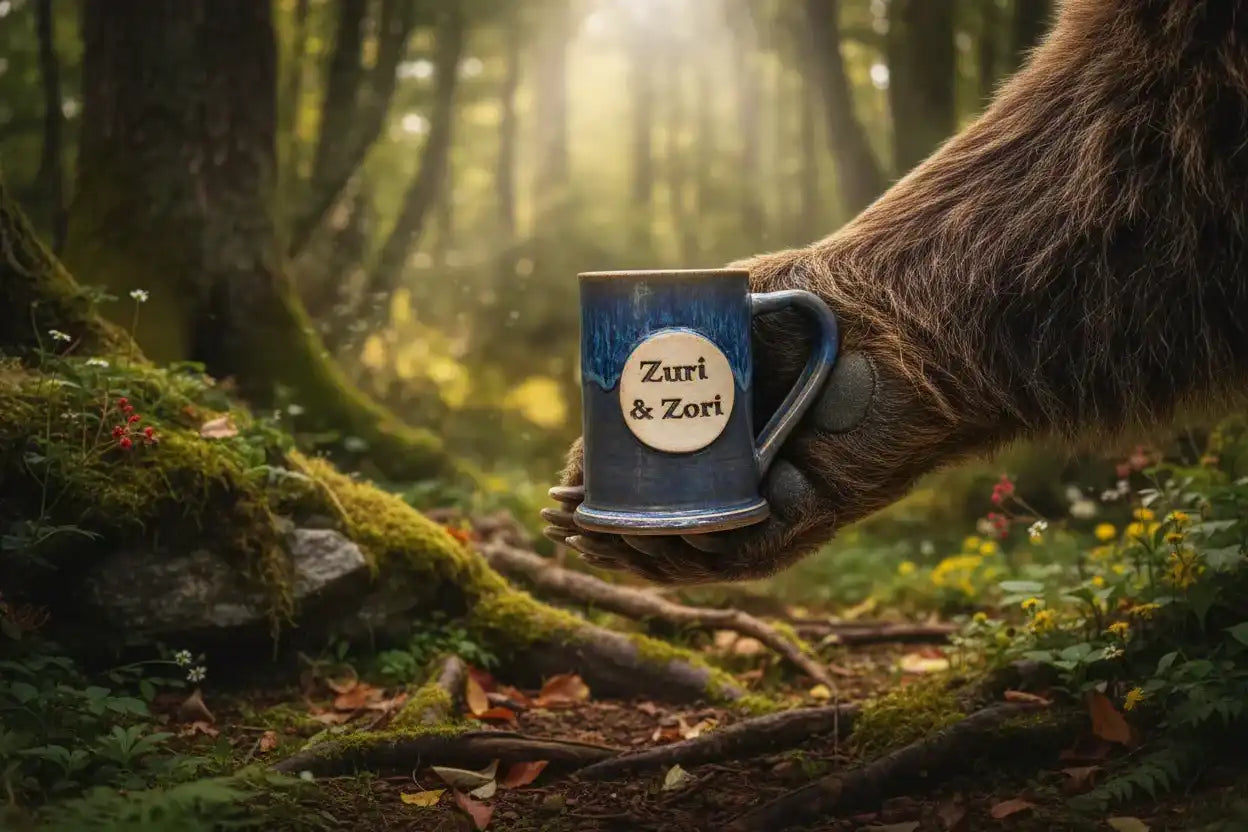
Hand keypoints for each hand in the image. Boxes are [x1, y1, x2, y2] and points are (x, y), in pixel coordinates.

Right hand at [542, 343, 966, 584]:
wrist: (884, 313)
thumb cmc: (805, 308)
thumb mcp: (713, 326)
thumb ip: (657, 367)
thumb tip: (595, 428)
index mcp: (719, 445)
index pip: (650, 490)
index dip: (599, 502)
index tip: (555, 497)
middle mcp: (742, 481)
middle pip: (661, 530)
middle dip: (601, 536)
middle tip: (557, 518)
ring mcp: (772, 506)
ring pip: (690, 554)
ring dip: (630, 553)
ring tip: (584, 531)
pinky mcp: (804, 523)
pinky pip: (734, 558)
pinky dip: (682, 557)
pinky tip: (638, 540)